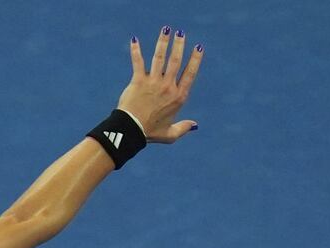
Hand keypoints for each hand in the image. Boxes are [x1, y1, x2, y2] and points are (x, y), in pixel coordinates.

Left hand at [117, 26, 202, 143]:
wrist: (130, 131)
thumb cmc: (149, 132)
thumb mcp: (170, 134)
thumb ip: (183, 128)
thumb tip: (195, 125)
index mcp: (178, 97)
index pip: (190, 74)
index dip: (195, 59)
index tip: (198, 47)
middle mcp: (168, 87)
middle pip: (176, 61)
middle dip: (179, 45)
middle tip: (180, 33)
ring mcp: (153, 82)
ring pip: (160, 58)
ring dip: (163, 42)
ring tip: (166, 30)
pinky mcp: (138, 81)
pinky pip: (138, 62)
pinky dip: (135, 50)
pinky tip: (134, 40)